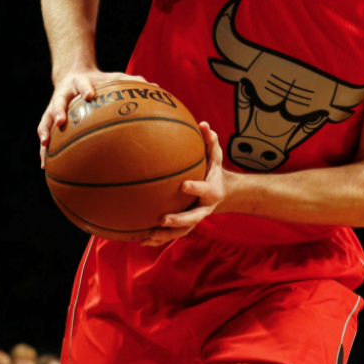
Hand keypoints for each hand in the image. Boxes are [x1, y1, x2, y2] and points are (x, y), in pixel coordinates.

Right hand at [37, 70, 150, 167]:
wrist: (73, 76)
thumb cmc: (99, 81)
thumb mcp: (113, 77)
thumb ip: (132, 82)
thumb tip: (158, 88)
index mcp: (79, 83)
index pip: (81, 83)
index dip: (84, 88)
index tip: (89, 95)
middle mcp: (63, 94)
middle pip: (57, 101)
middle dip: (58, 111)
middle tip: (61, 121)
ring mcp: (54, 107)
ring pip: (46, 120)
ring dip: (45, 131)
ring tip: (46, 145)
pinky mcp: (49, 120)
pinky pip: (46, 135)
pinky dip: (45, 149)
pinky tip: (47, 166)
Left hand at [141, 122, 224, 246]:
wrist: (223, 193)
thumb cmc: (214, 171)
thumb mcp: (215, 156)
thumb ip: (210, 141)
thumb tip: (203, 124)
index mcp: (212, 191)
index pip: (205, 189)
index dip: (196, 188)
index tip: (183, 185)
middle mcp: (204, 208)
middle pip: (194, 218)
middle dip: (179, 220)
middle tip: (163, 219)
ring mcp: (195, 219)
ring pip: (181, 231)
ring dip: (165, 235)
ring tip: (147, 236)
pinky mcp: (186, 225)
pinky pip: (172, 235)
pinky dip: (158, 239)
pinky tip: (140, 240)